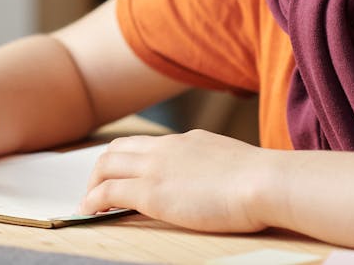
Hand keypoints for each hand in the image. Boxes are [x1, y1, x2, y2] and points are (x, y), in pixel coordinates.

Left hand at [80, 130, 272, 233]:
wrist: (264, 182)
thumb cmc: (263, 181)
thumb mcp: (232, 165)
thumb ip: (215, 168)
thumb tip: (217, 180)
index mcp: (187, 141)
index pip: (145, 144)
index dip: (127, 159)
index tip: (122, 174)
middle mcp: (165, 148)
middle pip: (118, 149)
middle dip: (103, 168)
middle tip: (98, 189)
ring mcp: (155, 167)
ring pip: (106, 165)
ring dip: (92, 183)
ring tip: (88, 202)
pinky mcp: (150, 191)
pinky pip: (108, 191)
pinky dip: (92, 200)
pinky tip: (89, 211)